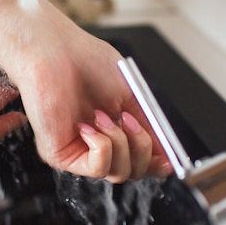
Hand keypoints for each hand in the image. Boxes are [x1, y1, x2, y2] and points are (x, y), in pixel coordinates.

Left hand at [0, 0, 171, 182]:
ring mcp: (77, 150)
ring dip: (122, 141)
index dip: (156, 163)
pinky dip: (103, 146)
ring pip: (119, 173)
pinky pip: (97, 168)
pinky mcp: (59, 155)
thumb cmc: (85, 61)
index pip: (138, 161)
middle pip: (133, 172)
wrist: (55, 51)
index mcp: (111, 129)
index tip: (169, 160)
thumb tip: (166, 152)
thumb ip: (148, 125)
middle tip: (131, 120)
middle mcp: (93, 143)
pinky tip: (90, 125)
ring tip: (105, 115)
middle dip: (143, 148)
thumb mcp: (130, 95)